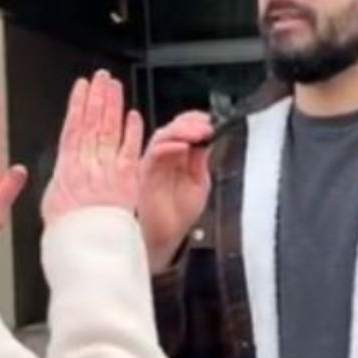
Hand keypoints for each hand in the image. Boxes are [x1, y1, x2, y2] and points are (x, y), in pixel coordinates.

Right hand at [41, 70, 143, 226]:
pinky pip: (131, 147)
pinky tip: (133, 115)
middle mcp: (87, 162)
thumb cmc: (70, 231)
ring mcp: (108, 166)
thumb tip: (62, 174)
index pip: (73, 126)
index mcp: (67, 167)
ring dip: (113, 104)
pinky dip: (132, 130)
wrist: (87, 245)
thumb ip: (60, 183)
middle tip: (102, 77)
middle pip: (93, 121)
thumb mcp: (53, 203)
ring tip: (115, 86)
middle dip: (97, 96)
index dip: (78, 104)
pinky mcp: (127, 176)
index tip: (81, 88)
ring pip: (110, 128)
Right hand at [137, 111, 212, 273]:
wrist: (167, 236)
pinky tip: (183, 147)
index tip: (212, 122)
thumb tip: (206, 139)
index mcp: (179, 156)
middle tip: (207, 127)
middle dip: (191, 123)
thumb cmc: (178, 214)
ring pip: (163, 136)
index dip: (197, 121)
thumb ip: (200, 161)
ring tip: (198, 133)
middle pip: (174, 128)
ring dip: (182, 131)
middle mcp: (165, 156)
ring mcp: (154, 162)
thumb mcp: (199, 183)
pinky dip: (169, 147)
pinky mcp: (145, 172)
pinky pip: (154, 153)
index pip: (185, 128)